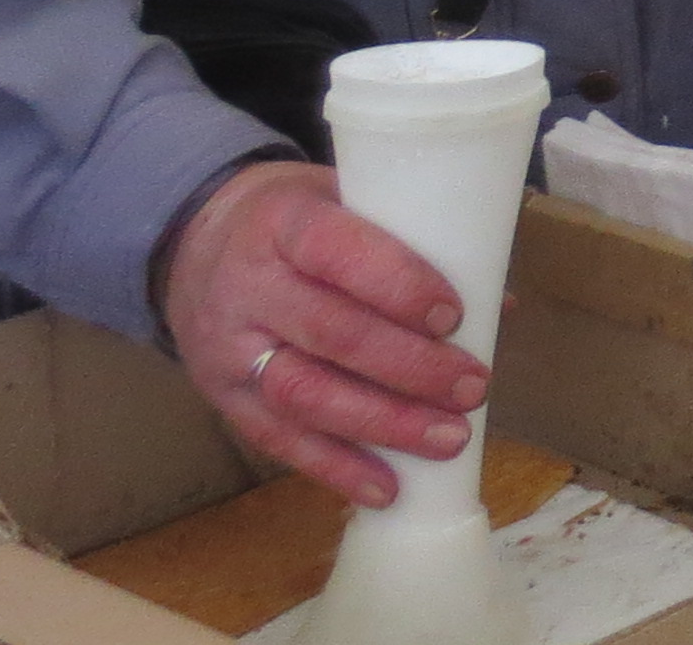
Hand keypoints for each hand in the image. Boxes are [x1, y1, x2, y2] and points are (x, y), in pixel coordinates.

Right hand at [162, 162, 487, 506]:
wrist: (192, 249)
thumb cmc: (296, 225)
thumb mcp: (345, 204)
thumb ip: (413, 245)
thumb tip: (500, 305)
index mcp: (283, 223)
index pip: (336, 251)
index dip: (397, 285)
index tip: (453, 315)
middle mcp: (248, 286)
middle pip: (330, 333)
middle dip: (410, 368)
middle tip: (473, 388)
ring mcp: (231, 349)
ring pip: (305, 395)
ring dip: (384, 424)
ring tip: (449, 439)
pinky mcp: (224, 399)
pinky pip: (279, 441)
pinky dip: (337, 468)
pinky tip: (387, 488)